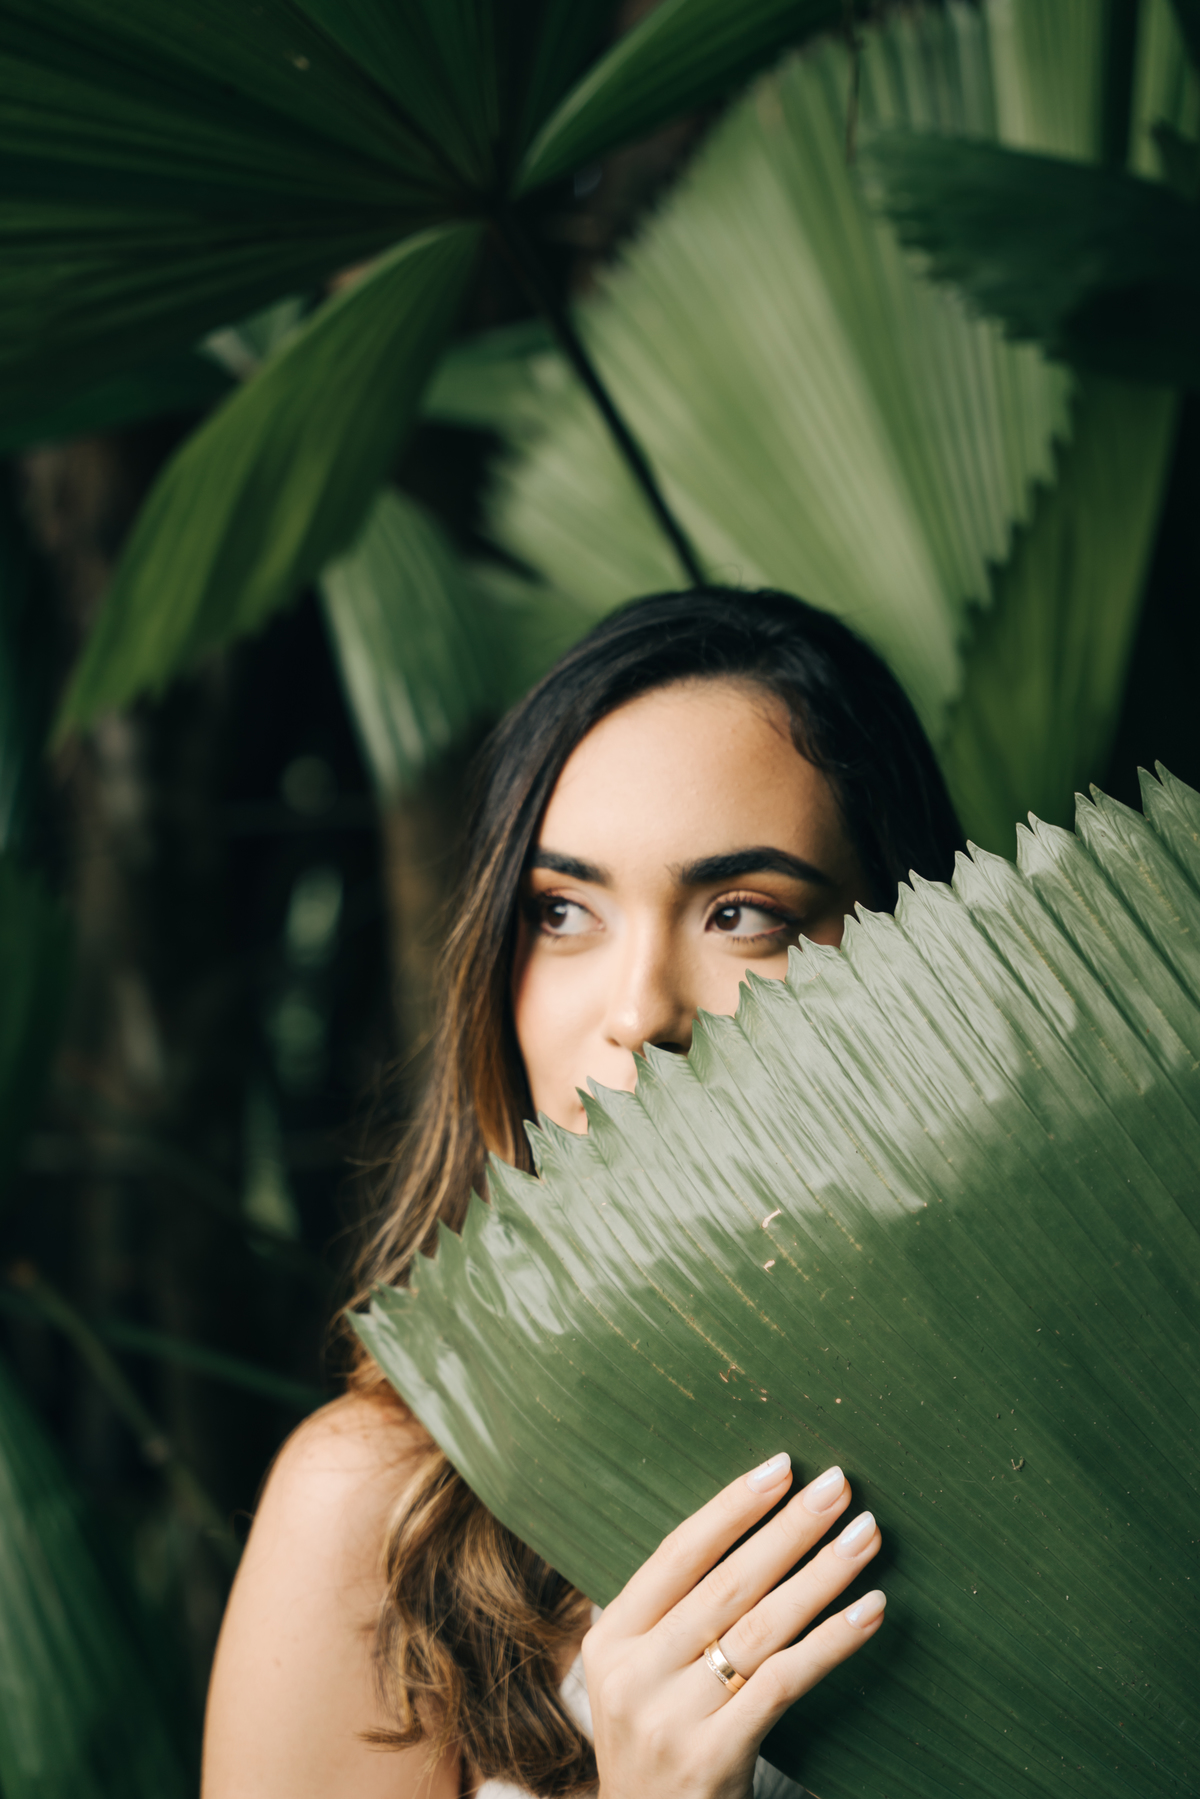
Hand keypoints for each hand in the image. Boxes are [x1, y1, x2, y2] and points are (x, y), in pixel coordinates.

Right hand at [582, 1454, 883, 1798]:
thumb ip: (673, 1616)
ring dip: (822, 1575)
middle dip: (789, 1528)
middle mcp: (633, 1674)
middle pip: (726, 1583)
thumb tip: (753, 1529)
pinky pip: (783, 1682)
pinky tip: (869, 1611)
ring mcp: (671, 1718)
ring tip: (865, 1536)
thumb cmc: (661, 1745)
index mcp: (611, 1640)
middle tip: (839, 1486)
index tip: (781, 1467)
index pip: (677, 1553)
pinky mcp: (713, 1757)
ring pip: (761, 1627)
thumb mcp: (640, 1678)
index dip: (731, 1507)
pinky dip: (831, 1642)